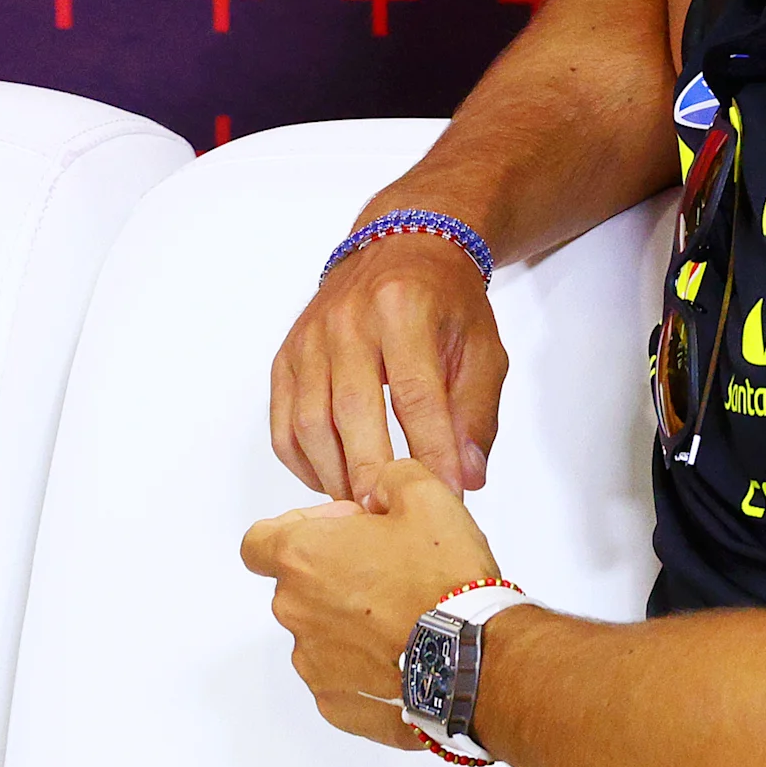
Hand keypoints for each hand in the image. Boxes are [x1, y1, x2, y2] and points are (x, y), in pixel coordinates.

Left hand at [240, 457, 500, 748]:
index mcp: (301, 558)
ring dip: (350, 622)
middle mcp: (295, 611)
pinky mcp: (335, 704)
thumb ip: (387, 477)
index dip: (297, 531)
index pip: (257, 542)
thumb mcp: (425, 495)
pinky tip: (403, 654)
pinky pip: (340, 677)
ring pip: (320, 632)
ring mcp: (312, 662)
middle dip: (334, 575)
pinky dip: (363, 666)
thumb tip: (378, 486)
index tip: (340, 534)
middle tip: (388, 572)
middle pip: (297, 586)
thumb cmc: (445, 583)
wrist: (476, 661)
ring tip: (403, 617)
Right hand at [269, 227, 507, 502]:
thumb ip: (476, 413)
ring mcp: (308, 340)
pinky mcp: (285, 358)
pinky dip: (304, 463)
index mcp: (402, 309)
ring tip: (364, 509)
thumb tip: (465, 477)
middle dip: (373, 473)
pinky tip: (333, 481)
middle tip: (392, 517)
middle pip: (352, 412)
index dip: (430, 451)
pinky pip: (284, 423)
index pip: (414, 393)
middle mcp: (346, 321)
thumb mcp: (481, 348)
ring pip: (310, 423)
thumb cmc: (445, 302)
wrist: (399, 248)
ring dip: (336, 475)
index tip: (446, 496)